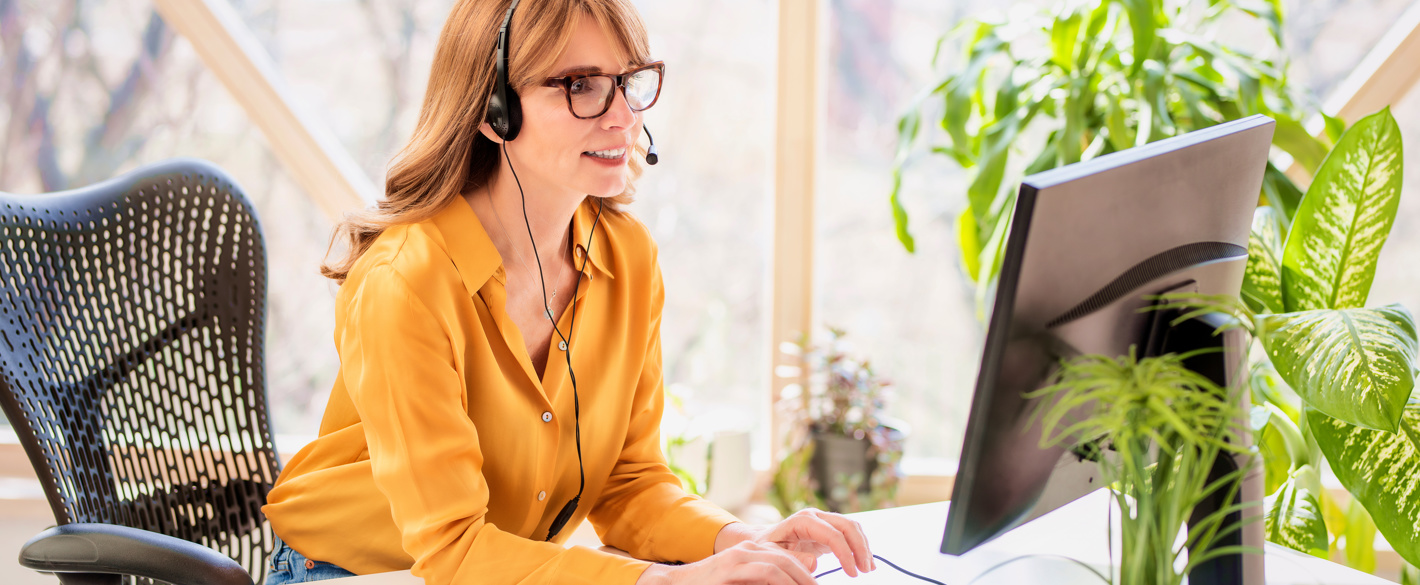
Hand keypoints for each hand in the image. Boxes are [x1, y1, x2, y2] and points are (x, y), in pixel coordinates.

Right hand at [635, 540, 817, 584]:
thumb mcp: (743, 584)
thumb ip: (763, 582)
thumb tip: (790, 584)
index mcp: (752, 553)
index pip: (787, 559)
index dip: (804, 574)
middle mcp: (747, 550)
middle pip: (787, 559)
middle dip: (806, 578)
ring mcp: (738, 557)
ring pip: (779, 563)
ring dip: (799, 580)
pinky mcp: (730, 568)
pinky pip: (765, 572)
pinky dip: (782, 582)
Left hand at [723, 509, 875, 577]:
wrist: (762, 539)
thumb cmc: (766, 546)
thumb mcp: (774, 554)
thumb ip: (793, 558)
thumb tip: (814, 562)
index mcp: (803, 520)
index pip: (833, 534)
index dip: (846, 553)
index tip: (852, 573)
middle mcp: (816, 515)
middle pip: (847, 525)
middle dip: (860, 548)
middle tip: (865, 570)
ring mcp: (823, 520)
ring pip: (852, 527)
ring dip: (863, 546)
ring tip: (868, 568)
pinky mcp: (827, 528)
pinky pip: (849, 533)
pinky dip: (859, 545)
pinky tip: (865, 561)